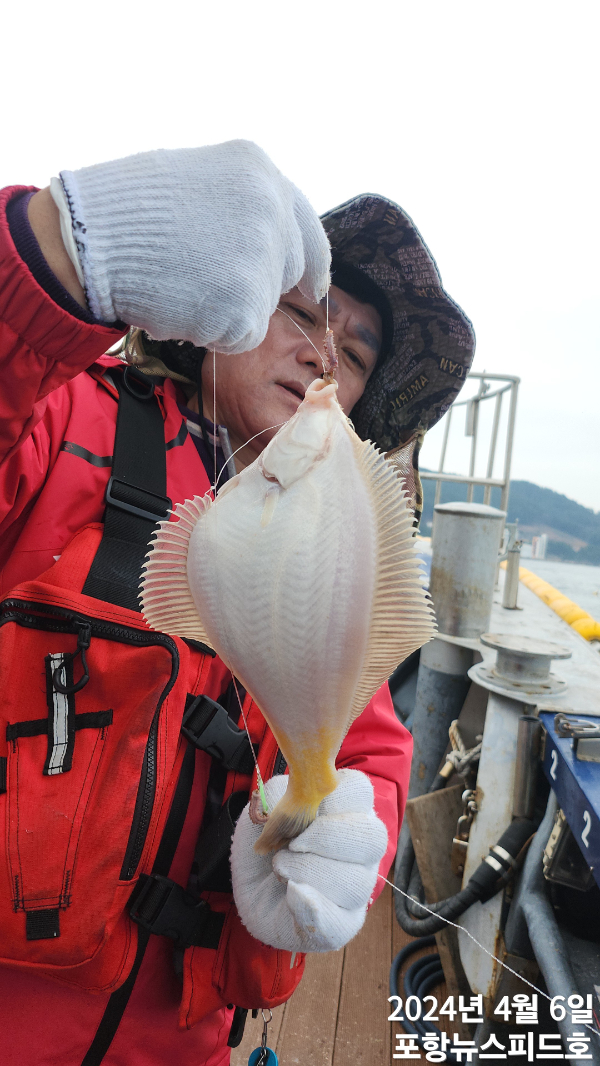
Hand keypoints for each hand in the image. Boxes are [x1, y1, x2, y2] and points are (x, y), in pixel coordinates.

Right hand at [58, 140, 330, 352]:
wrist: (91, 240)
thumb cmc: (128, 214)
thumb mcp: (197, 182)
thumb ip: (241, 207)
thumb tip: (271, 248)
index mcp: (259, 171)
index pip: (305, 226)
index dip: (311, 261)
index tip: (314, 285)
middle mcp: (271, 210)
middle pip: (287, 270)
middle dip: (254, 283)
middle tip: (203, 279)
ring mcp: (260, 257)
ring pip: (263, 305)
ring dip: (228, 307)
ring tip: (181, 282)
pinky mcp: (246, 304)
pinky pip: (243, 335)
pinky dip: (215, 332)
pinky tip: (182, 305)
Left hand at [230, 769, 387, 951]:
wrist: (251, 889)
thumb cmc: (266, 844)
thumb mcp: (261, 813)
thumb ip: (276, 798)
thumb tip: (289, 804)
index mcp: (345, 809)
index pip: (360, 791)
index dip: (333, 799)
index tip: (301, 809)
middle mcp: (361, 847)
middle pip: (371, 838)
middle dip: (326, 838)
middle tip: (291, 845)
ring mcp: (358, 885)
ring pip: (357, 882)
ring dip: (310, 872)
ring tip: (280, 868)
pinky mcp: (345, 921)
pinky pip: (342, 922)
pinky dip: (314, 909)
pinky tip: (292, 895)